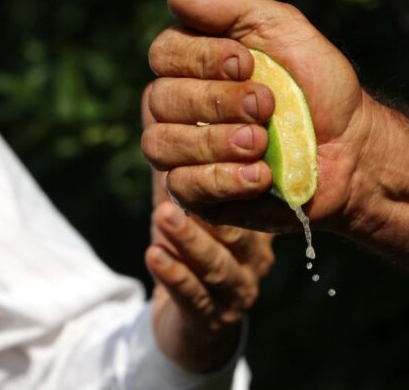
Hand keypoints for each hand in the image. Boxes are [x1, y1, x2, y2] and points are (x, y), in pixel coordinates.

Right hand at [141, 0, 384, 231]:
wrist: (353, 148)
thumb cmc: (319, 89)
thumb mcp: (286, 31)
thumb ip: (234, 8)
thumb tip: (177, 0)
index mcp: (195, 67)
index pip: (164, 55)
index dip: (199, 58)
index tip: (247, 64)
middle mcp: (181, 110)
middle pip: (160, 100)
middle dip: (216, 101)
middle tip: (266, 105)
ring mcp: (187, 155)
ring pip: (162, 145)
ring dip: (216, 141)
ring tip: (262, 142)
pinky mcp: (202, 197)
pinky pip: (185, 188)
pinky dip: (224, 179)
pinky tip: (262, 175)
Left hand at [144, 109, 274, 372]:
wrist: (196, 312)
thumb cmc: (199, 240)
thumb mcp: (201, 194)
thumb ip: (191, 155)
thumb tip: (173, 92)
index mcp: (253, 217)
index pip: (249, 189)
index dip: (231, 155)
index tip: (227, 119)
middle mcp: (252, 251)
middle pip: (238, 224)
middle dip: (219, 186)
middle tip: (204, 160)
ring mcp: (235, 284)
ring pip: (218, 262)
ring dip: (191, 238)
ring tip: (165, 216)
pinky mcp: (212, 316)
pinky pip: (196, 298)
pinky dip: (176, 277)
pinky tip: (155, 256)